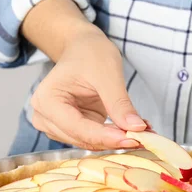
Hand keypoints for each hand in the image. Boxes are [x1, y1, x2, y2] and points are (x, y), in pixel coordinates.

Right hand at [29, 25, 147, 150]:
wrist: (83, 48)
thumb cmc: (90, 53)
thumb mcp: (108, 74)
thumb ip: (119, 103)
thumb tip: (137, 128)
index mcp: (47, 101)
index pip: (78, 128)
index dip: (107, 137)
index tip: (134, 139)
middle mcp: (45, 117)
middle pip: (83, 139)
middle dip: (114, 139)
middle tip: (146, 138)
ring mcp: (56, 126)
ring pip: (89, 143)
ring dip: (116, 139)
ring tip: (143, 132)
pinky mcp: (71, 129)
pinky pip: (94, 138)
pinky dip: (113, 135)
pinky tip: (131, 129)